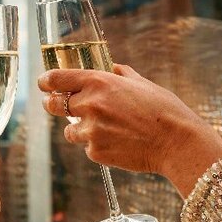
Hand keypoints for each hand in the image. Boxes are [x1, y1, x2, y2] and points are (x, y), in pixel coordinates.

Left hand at [38, 64, 221, 197]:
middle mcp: (90, 105)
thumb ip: (123, 75)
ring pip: (69, 130)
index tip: (44, 84)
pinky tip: (118, 143)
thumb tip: (115, 68)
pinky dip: (97, 145)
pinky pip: (87, 148)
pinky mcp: (96, 152)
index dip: (46, 82)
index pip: (56, 79)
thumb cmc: (165, 110)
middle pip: (52, 104)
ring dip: (79, 128)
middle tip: (58, 105)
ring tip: (104, 129)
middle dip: (53, 104)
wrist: (177, 143)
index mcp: (99, 82)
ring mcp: (91, 130)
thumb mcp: (143, 84)